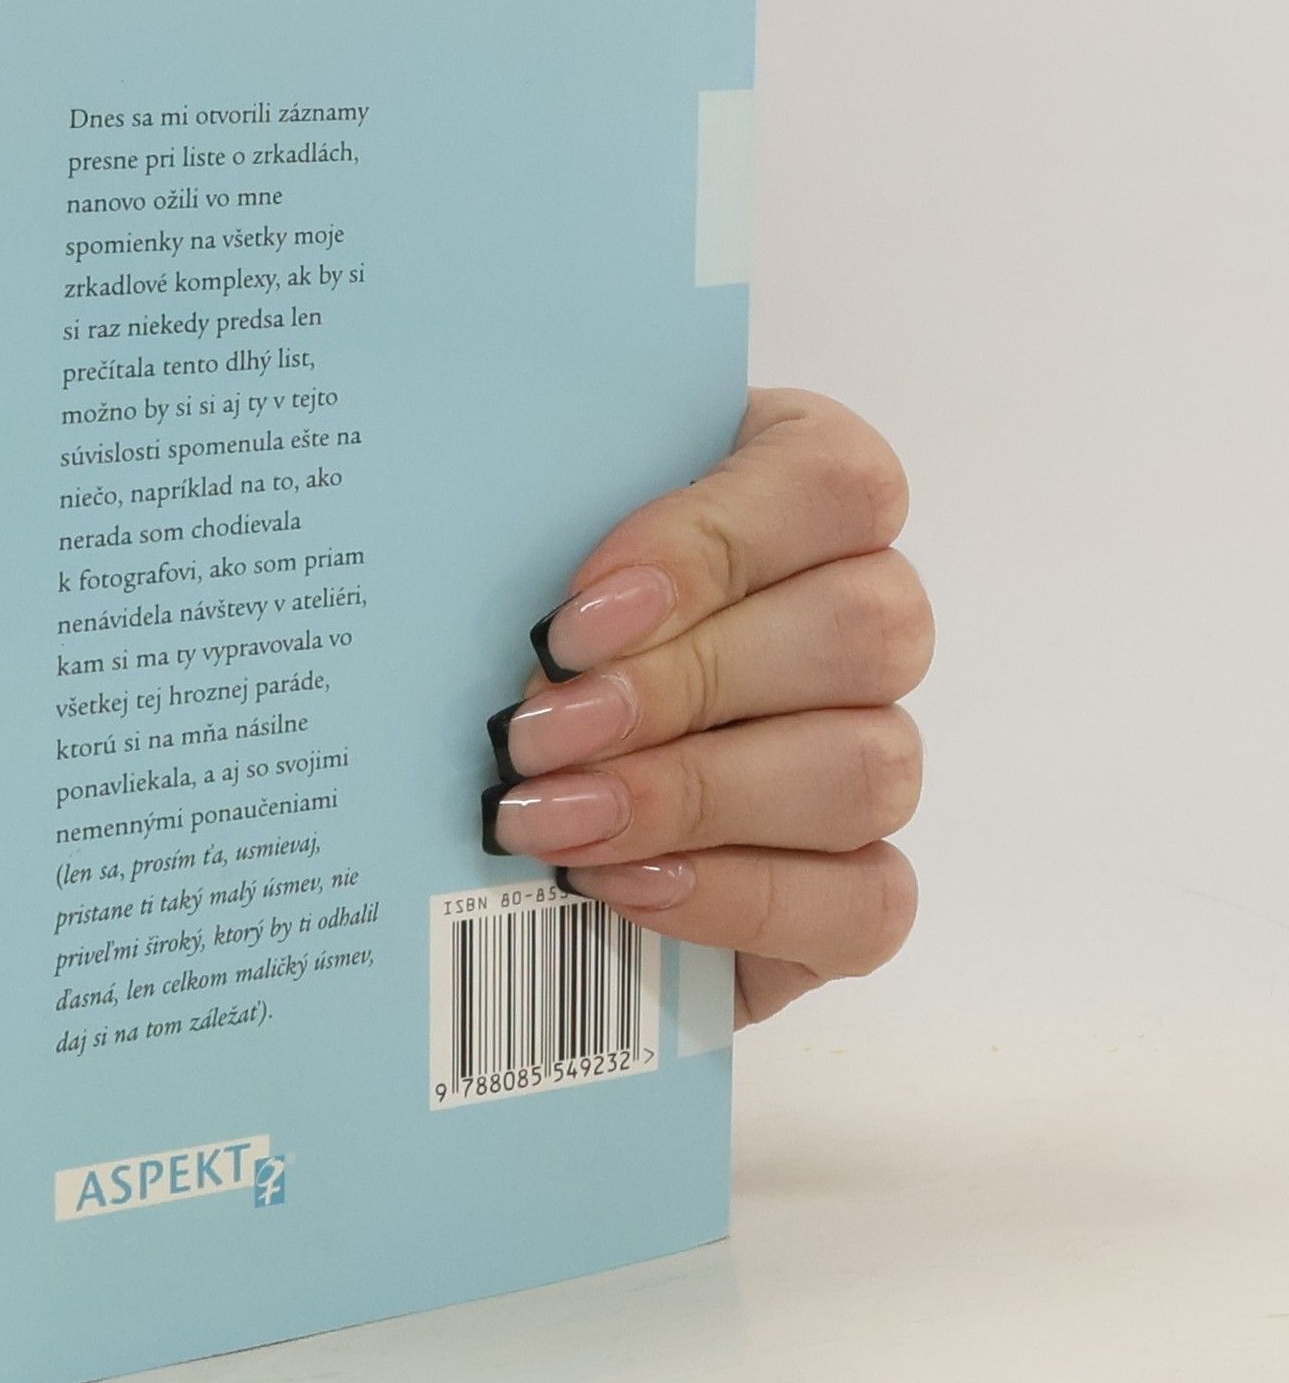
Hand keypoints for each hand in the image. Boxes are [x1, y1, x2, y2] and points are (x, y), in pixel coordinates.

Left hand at [481, 389, 932, 1026]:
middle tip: (537, 730)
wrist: (507, 769)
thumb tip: (535, 619)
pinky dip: (736, 898)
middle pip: (863, 628)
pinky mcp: (860, 887)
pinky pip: (863, 902)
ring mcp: (875, 752)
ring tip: (555, 817)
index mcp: (800, 491)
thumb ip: (544, 530)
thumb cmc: (519, 622)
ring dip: (694, 797)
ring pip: (868, 767)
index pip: (833, 480)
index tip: (571, 618)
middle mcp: (865, 616)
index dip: (707, 547)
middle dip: (677, 687)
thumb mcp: (523, 545)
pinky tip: (622, 883)